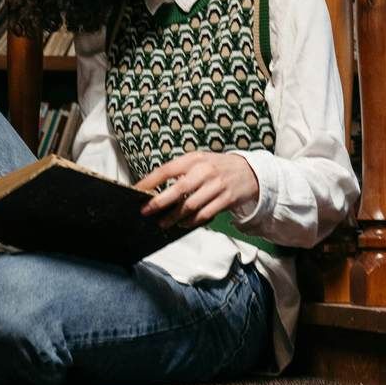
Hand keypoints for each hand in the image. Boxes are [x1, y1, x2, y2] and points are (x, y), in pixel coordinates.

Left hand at [135, 151, 258, 228]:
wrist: (249, 171)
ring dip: (174, 217)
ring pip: (190, 206)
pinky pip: (205, 215)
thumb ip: (180, 171)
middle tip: (145, 211)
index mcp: (193, 159)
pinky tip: (182, 224)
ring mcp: (216, 186)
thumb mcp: (198, 160)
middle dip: (159, 203)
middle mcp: (204, 171)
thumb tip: (154, 187)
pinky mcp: (226, 199)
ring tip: (162, 223)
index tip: (136, 191)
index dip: (149, 181)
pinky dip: (191, 222)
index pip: (166, 170)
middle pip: (178, 190)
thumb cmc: (217, 167)